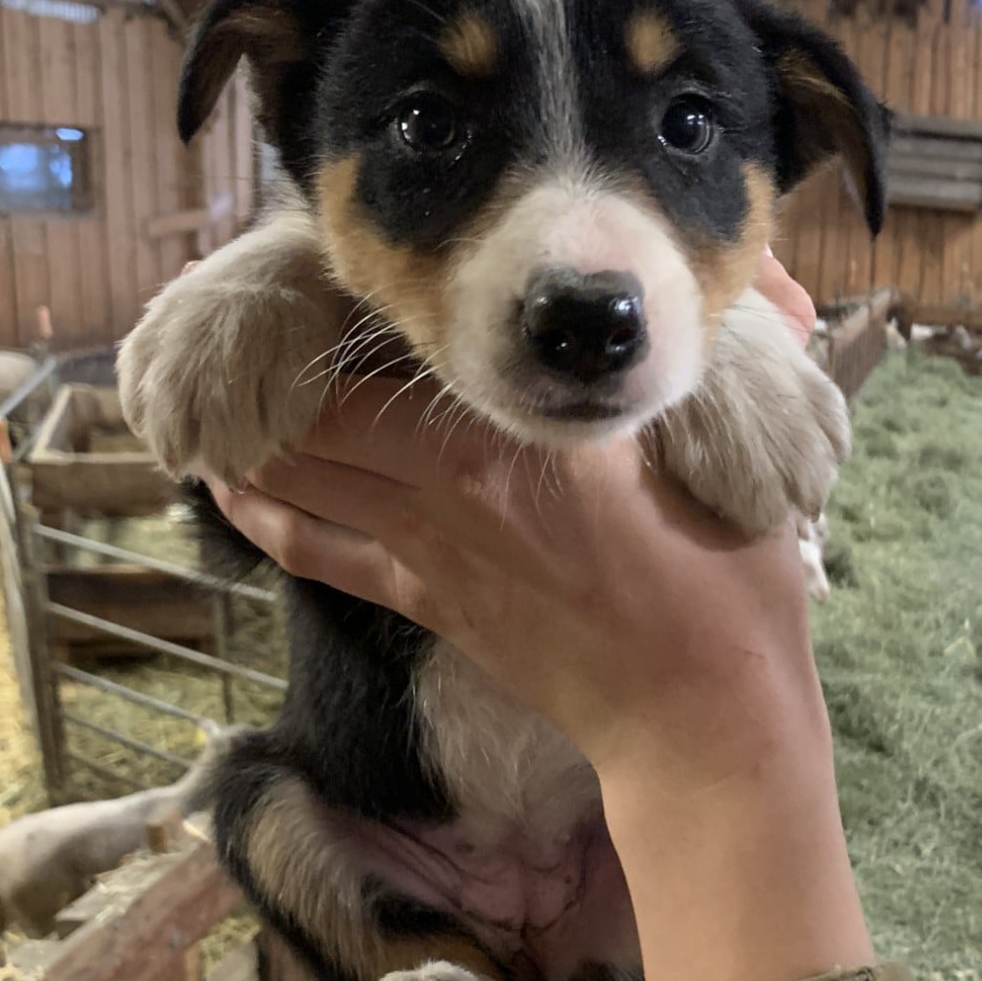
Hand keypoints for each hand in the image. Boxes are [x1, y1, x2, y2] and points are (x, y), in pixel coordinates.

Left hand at [203, 249, 821, 779]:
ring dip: (254, 431)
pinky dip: (267, 514)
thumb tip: (755, 263)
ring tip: (226, 390)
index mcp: (519, 433)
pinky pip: (318, 550)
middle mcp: (450, 482)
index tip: (337, 262)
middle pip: (322, 407)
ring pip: (301, 474)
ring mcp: (428, 547)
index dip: (346, 300)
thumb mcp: (737, 443)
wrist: (700, 717)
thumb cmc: (727, 580)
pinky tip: (230, 489)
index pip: (394, 347)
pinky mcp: (427, 601)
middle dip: (281, 363)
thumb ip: (735, 338)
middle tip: (266, 321)